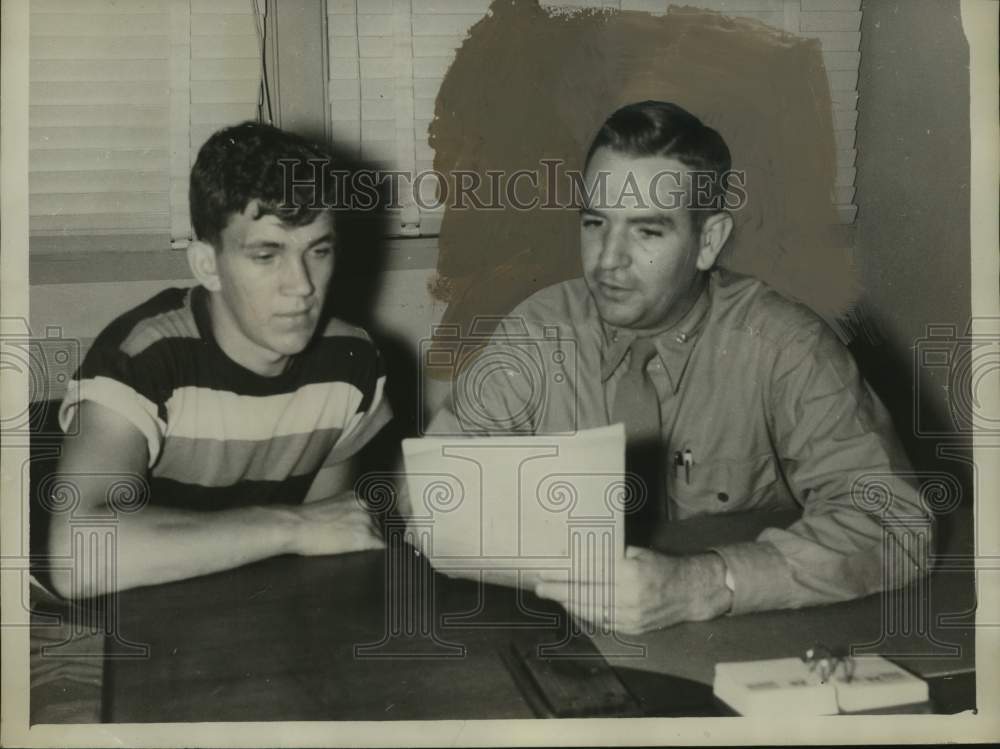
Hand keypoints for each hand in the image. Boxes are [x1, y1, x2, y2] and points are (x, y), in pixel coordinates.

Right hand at [288, 493, 384, 555]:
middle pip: (377, 523)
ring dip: (373, 544)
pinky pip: (380, 545)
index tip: (365, 532)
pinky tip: (372, 557)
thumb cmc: (304, 521)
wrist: (296, 526)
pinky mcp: (364, 537)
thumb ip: (343, 512)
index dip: (368, 524)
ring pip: (379, 535)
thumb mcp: (329, 508)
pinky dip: (377, 552)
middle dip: (371, 533)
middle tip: (361, 545)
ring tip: (364, 553)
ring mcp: (366, 521)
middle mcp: (364, 506)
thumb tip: (347, 525)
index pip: (371, 512)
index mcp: (354, 497)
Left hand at [534, 547, 731, 633]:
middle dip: (558, 589)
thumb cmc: (660, 566)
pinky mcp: (632, 628)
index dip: (565, 571)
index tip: (548, 568)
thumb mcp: (636, 552)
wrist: (689, 592)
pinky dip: (584, 612)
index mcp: (630, 572)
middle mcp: (629, 596)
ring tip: (551, 595)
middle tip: (540, 585)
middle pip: (584, 592)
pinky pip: (601, 621)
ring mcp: (630, 615)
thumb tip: (574, 552)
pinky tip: (572, 605)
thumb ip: (608, 554)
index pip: (588, 571)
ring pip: (590, 609)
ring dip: (567, 602)